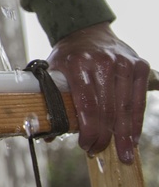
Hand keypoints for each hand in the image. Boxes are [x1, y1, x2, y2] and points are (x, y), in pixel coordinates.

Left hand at [46, 22, 149, 162]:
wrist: (88, 32)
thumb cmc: (69, 57)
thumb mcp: (52, 71)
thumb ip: (50, 99)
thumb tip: (47, 134)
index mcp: (77, 64)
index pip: (86, 105)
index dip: (89, 129)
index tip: (86, 145)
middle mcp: (102, 62)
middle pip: (107, 109)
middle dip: (104, 136)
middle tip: (100, 151)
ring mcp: (123, 63)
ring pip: (125, 107)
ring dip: (124, 134)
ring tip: (124, 154)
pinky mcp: (139, 65)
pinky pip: (138, 99)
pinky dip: (136, 121)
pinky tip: (133, 137)